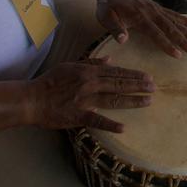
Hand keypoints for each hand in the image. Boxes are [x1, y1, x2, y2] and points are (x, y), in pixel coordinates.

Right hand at [26, 57, 153, 131]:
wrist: (32, 99)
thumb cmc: (50, 82)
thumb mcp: (71, 65)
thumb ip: (91, 62)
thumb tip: (111, 59)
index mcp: (89, 71)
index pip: (117, 72)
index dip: (133, 75)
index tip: (148, 77)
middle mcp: (90, 84)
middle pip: (119, 84)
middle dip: (139, 86)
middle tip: (154, 88)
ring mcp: (85, 100)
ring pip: (113, 99)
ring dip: (132, 101)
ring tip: (147, 101)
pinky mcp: (78, 115)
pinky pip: (97, 120)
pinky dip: (110, 124)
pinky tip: (123, 127)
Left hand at [95, 0, 186, 56]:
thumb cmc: (108, 6)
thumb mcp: (105, 16)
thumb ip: (115, 28)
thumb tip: (123, 40)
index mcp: (139, 17)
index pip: (156, 33)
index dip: (167, 45)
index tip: (178, 54)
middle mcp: (151, 13)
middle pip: (170, 28)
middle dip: (183, 40)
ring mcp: (156, 9)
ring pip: (175, 21)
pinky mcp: (158, 7)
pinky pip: (174, 14)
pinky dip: (186, 19)